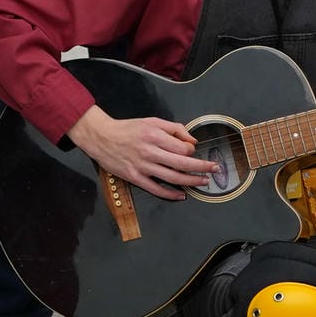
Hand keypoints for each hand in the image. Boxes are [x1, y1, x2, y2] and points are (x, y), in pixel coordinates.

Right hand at [67, 107, 216, 198]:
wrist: (101, 137)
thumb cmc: (127, 129)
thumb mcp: (151, 121)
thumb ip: (173, 128)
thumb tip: (191, 141)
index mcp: (154, 136)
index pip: (182, 148)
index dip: (191, 151)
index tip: (194, 151)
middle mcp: (150, 152)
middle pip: (181, 164)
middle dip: (202, 167)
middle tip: (215, 169)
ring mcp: (142, 166)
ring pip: (172, 178)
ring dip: (191, 181)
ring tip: (204, 182)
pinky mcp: (135, 177)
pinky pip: (156, 188)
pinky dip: (170, 194)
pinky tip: (181, 195)